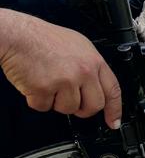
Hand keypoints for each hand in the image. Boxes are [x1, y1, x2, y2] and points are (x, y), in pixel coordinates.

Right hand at [0, 13, 121, 126]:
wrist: (17, 34)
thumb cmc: (42, 38)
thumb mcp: (78, 46)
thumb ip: (90, 67)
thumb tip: (95, 87)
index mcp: (94, 61)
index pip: (113, 90)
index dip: (115, 109)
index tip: (114, 122)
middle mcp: (83, 71)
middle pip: (93, 106)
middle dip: (82, 109)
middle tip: (71, 101)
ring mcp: (65, 81)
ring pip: (68, 108)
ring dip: (56, 101)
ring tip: (48, 82)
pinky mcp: (45, 88)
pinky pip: (44, 107)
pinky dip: (37, 99)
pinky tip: (35, 83)